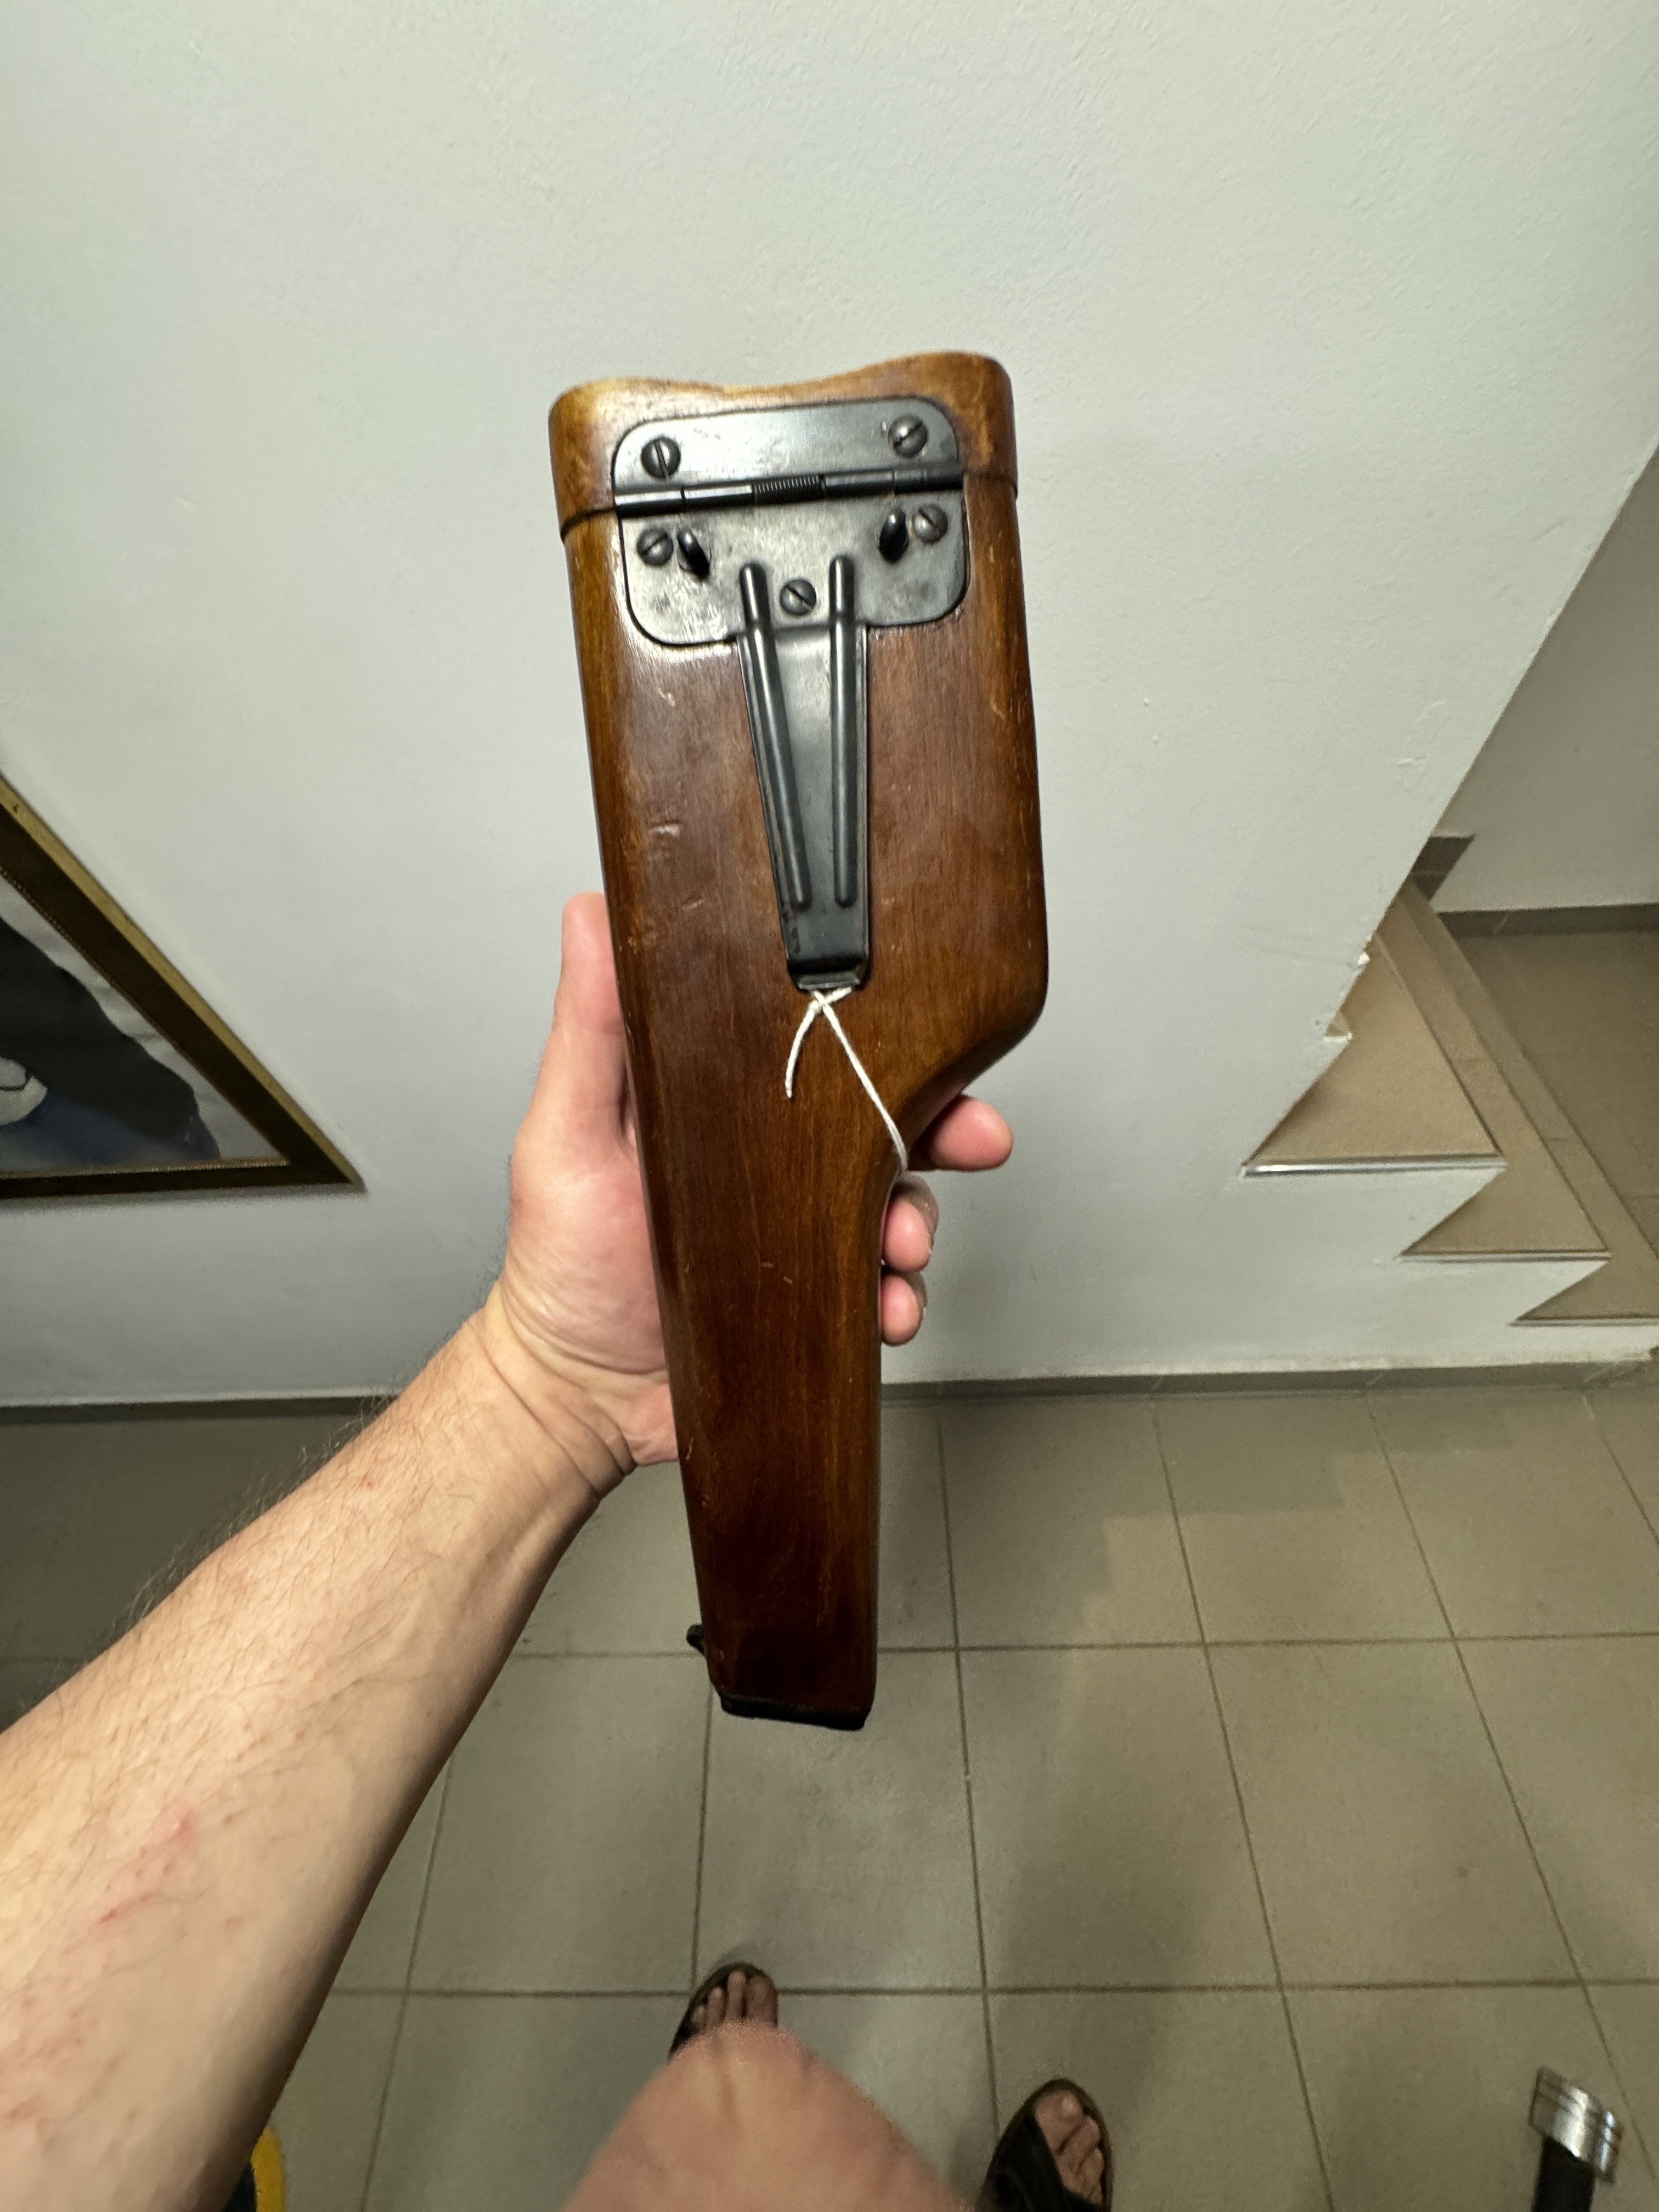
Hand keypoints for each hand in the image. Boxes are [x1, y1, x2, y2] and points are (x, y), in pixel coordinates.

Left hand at [485, 894, 1011, 1485]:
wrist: (576, 1394)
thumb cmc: (559, 1262)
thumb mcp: (565, 1130)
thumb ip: (590, 1028)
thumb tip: (592, 915)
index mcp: (728, 1107)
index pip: (822, 1053)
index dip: (884, 1043)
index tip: (932, 1046)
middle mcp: (775, 1166)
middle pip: (886, 1124)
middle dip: (946, 1129)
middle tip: (973, 1142)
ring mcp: (802, 1235)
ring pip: (899, 1208)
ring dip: (917, 1225)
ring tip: (897, 1254)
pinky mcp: (816, 1305)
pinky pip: (885, 1291)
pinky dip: (900, 1300)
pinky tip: (886, 1310)